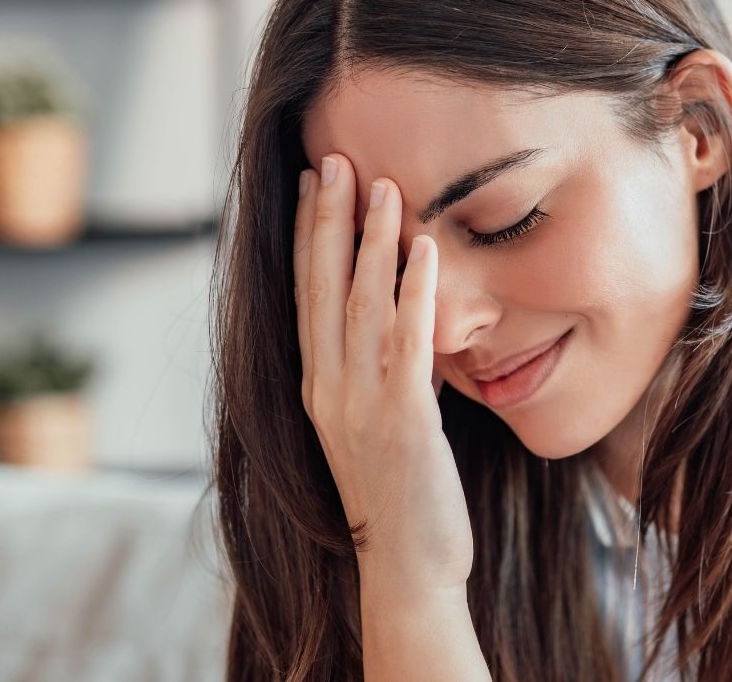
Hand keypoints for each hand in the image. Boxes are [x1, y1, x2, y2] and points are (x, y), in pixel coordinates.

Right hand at [293, 153, 473, 593]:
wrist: (409, 572)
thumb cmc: (402, 503)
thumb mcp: (378, 429)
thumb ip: (379, 377)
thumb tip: (398, 328)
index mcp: (319, 390)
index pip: (306, 297)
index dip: (309, 238)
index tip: (311, 184)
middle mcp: (329, 391)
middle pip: (321, 288)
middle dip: (327, 219)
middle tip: (332, 158)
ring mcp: (360, 405)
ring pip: (360, 304)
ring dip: (371, 240)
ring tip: (382, 183)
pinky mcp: (403, 420)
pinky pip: (406, 342)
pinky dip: (414, 291)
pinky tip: (425, 247)